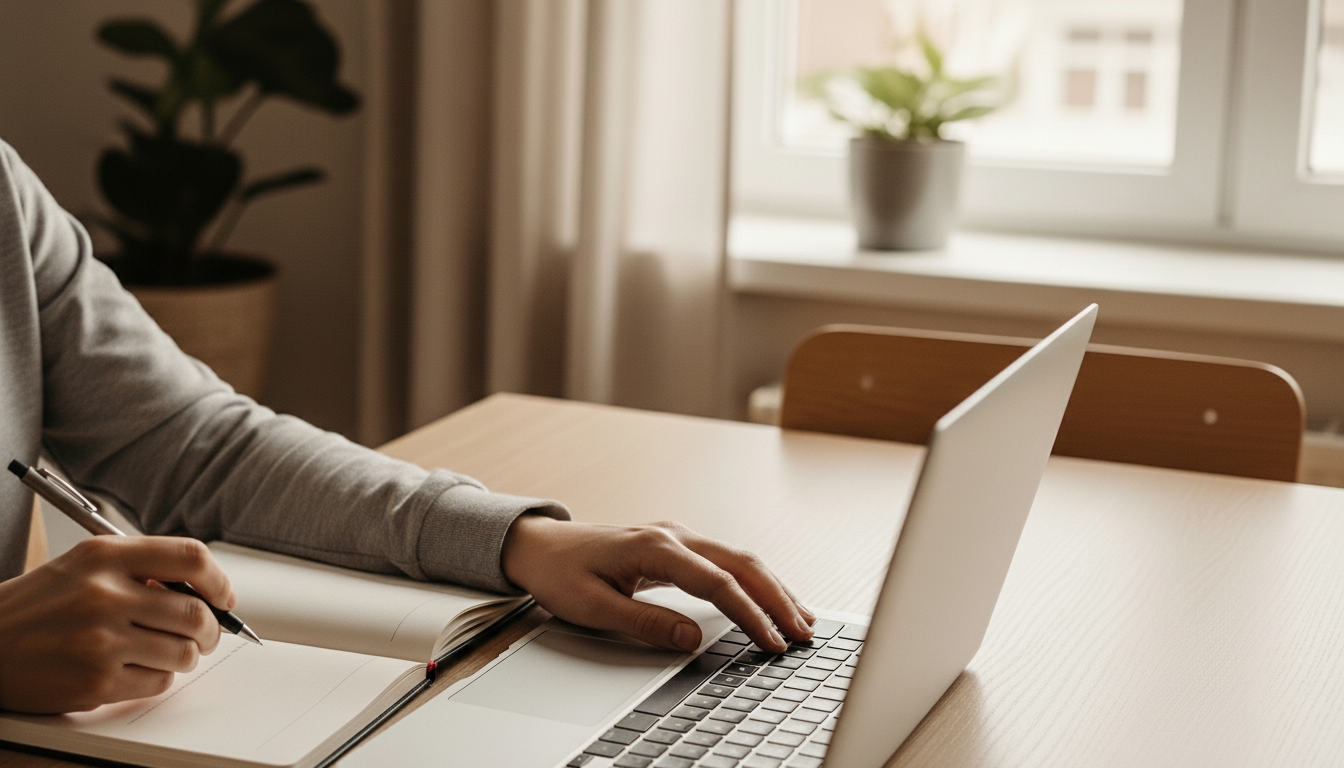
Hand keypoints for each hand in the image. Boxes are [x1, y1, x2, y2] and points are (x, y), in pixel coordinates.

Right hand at [0, 536, 236, 713]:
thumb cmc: (39, 605)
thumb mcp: (83, 565)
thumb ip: (140, 567)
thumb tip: (202, 589)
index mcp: (105, 556)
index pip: (190, 557)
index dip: (218, 580)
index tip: (223, 597)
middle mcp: (104, 595)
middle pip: (195, 612)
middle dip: (211, 628)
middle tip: (205, 633)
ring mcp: (100, 641)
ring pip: (183, 651)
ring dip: (186, 655)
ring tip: (167, 651)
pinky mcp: (96, 681)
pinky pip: (158, 682)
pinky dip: (158, 677)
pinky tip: (136, 668)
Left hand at [501, 516, 814, 652]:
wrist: (539, 545)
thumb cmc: (561, 573)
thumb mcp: (593, 607)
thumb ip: (644, 622)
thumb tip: (692, 639)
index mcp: (654, 547)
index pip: (717, 582)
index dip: (749, 614)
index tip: (771, 641)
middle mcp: (673, 536)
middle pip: (741, 563)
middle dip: (777, 598)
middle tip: (804, 633)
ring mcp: (678, 537)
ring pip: (740, 558)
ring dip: (773, 587)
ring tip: (802, 619)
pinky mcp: (678, 545)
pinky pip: (727, 560)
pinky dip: (755, 580)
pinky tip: (771, 598)